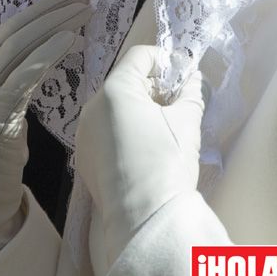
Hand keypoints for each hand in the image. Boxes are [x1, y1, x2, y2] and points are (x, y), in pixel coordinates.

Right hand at [0, 0, 92, 275]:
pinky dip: (51, 51)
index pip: (7, 30)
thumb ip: (12, 79)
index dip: (40, 10)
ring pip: (20, 43)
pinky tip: (73, 39)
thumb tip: (45, 50)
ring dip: (57, 23)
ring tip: (86, 12)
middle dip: (51, 8)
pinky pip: (25, 71)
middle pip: (14, 29)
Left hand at [75, 45, 205, 265]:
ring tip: (163, 129)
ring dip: (137, 109)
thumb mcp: (187, 123)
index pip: (139, 56)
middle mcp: (92, 105)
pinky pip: (105, 131)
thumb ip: (190, 93)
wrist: (144, 218)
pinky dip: (123, 130)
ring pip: (113, 107)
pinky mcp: (83, 155)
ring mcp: (84, 131)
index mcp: (115, 90)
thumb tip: (193, 80)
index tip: (183, 75)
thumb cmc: (167, 163)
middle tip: (178, 103)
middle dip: (152, 87)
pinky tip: (143, 150)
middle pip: (125, 81)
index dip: (163, 60)